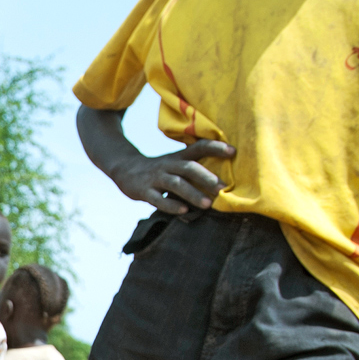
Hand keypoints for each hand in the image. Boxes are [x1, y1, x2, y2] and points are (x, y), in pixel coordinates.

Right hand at [111, 139, 234, 213]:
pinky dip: (171, 205)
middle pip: (188, 168)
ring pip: (175, 184)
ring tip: (207, 204)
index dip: (215, 147)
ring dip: (192, 193)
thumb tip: (224, 178)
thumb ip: (195, 166)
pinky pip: (158, 199)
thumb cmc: (160, 170)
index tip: (233, 151)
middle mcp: (168, 166)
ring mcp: (155, 179)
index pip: (198, 147)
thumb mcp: (176, 162)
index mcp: (178, 157)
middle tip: (223, 188)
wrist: (125, 170)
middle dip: (206, 177)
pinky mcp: (144, 191)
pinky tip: (183, 211)